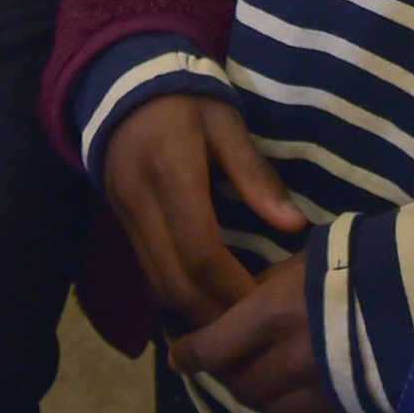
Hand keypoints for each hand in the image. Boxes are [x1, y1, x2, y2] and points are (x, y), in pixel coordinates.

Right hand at [101, 93, 307, 329]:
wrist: (122, 81)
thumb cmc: (187, 98)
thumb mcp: (226, 123)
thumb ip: (255, 175)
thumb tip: (293, 225)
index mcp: (172, 173)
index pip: (201, 249)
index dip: (232, 286)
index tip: (264, 306)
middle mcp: (141, 202)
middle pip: (174, 280)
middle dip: (212, 314)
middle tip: (251, 331)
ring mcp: (124, 216)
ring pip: (156, 284)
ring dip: (192, 314)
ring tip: (232, 328)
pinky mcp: (120, 222)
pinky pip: (148, 272)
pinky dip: (176, 295)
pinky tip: (204, 304)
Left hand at [168, 254, 351, 412]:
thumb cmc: (361, 261)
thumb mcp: (303, 262)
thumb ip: (267, 289)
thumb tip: (240, 308)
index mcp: (270, 316)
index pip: (210, 349)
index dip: (190, 357)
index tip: (181, 359)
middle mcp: (289, 360)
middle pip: (241, 388)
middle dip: (237, 376)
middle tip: (244, 363)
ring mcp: (321, 393)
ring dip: (272, 399)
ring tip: (284, 380)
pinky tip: (321, 400)